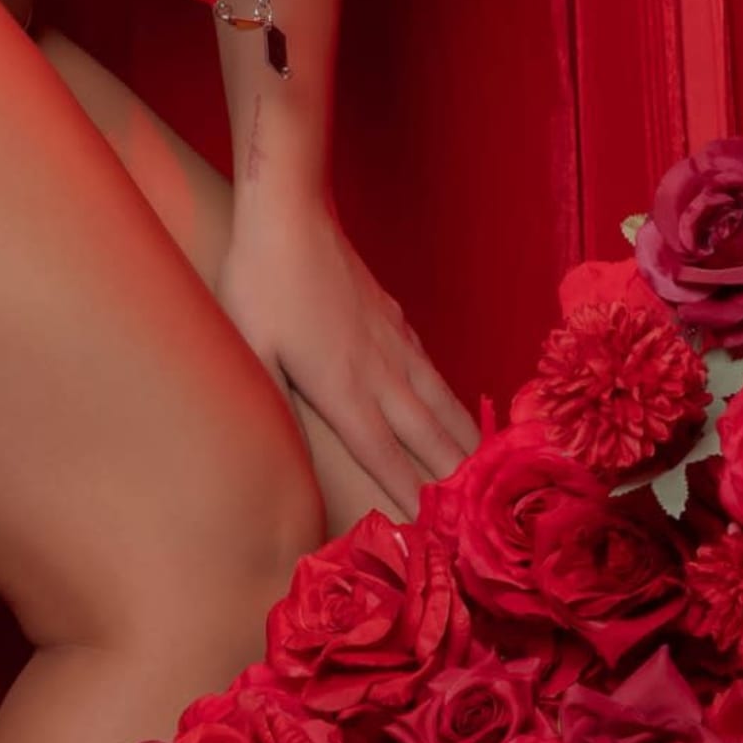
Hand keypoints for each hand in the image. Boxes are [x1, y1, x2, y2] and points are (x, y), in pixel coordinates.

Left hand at [218, 194, 478, 523]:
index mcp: (343, 388)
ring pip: (440, 401)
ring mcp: (393, 341)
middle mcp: (379, 372)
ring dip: (467, 440)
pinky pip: (431, 369)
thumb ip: (270, 405)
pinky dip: (452, 397)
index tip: (440, 530)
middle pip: (428, 436)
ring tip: (492, 471)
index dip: (412, 495)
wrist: (292, 212)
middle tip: (488, 513)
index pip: (384, 456)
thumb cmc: (259, 282)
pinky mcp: (394, 317)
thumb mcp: (250, 350)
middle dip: (459, 478)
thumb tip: (281, 459)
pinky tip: (455, 406)